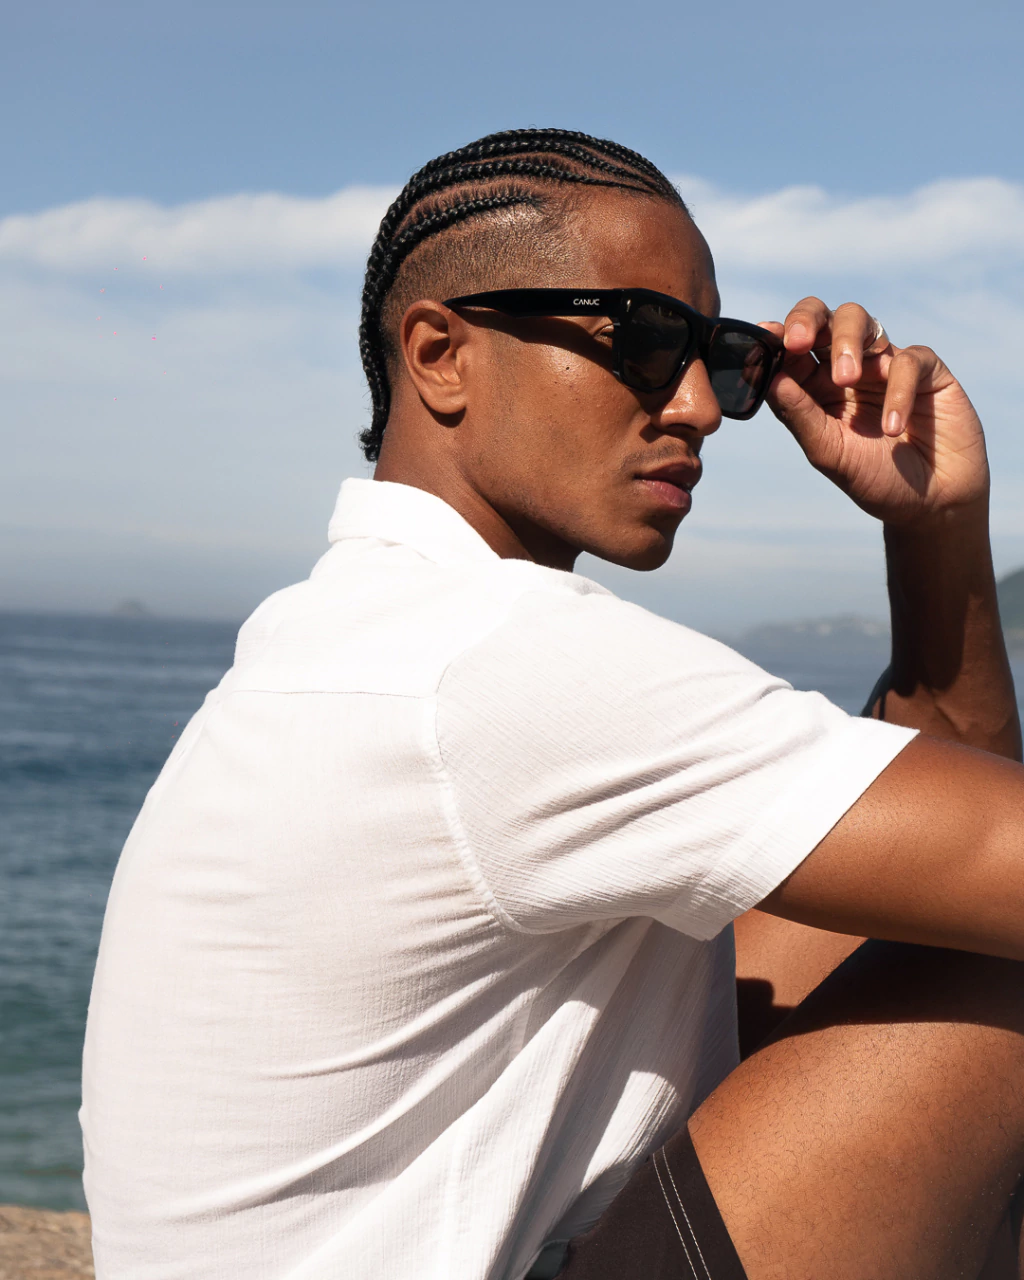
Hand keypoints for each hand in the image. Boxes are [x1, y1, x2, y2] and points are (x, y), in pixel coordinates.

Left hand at [763, 299, 988, 528]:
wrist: (931, 502)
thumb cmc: (874, 479)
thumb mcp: (828, 451)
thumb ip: (799, 414)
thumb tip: (769, 377)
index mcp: (816, 387)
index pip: (792, 350)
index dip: (777, 336)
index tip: (766, 334)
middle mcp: (848, 368)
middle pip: (824, 319)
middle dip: (807, 319)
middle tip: (799, 341)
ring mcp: (885, 364)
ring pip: (860, 321)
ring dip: (847, 342)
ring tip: (847, 380)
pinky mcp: (926, 369)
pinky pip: (907, 359)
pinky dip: (898, 389)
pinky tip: (892, 426)